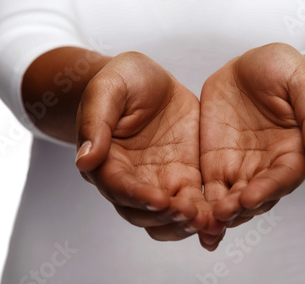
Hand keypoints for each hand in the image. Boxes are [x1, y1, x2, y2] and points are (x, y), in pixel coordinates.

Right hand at [75, 52, 208, 240]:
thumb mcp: (107, 89)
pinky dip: (204, 214)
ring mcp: (159, 180)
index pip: (118, 187)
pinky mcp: (184, 176)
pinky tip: (219, 219)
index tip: (159, 200)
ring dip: (183, 223)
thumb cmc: (122, 80)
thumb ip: (95, 122)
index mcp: (107, 161)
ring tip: (205, 221)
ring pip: (167, 217)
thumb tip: (85, 160)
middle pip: (142, 212)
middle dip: (165, 217)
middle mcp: (132, 178)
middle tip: (188, 214)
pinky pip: (193, 202)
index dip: (137, 197)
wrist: (149, 80)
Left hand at [198, 43, 304, 249]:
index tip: (251, 197)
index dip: (268, 189)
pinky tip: (187, 220)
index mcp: (294, 151)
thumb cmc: (283, 70)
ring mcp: (240, 168)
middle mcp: (267, 167)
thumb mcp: (303, 81)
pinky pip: (208, 190)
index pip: (283, 177)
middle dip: (239, 209)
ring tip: (203, 226)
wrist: (250, 68)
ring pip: (230, 200)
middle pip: (256, 197)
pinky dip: (199, 207)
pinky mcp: (215, 165)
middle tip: (221, 215)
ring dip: (218, 216)